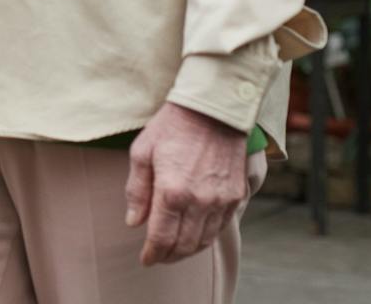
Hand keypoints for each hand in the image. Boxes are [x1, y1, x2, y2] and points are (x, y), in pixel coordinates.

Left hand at [125, 102, 249, 265]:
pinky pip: (221, 227)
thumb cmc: (172, 126)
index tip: (145, 260)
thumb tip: (134, 222)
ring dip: (188, 251)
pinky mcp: (236, 195)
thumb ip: (137, 190)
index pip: (161, 237)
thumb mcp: (142, 152)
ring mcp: (221, 200)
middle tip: (158, 257)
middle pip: (184, 245)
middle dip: (169, 256)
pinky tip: (196, 236)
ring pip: (204, 240)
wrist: (213, 110)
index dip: (152, 254)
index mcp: (172, 191)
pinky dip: (207, 237)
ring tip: (174, 251)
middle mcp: (199, 201)